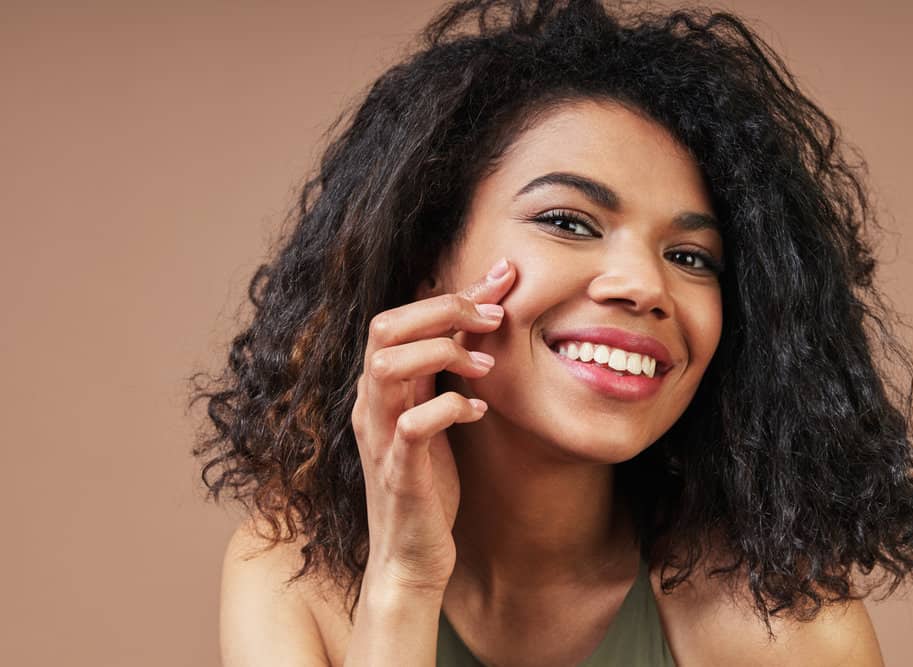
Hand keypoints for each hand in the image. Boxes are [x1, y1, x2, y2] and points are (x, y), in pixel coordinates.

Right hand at [351, 257, 515, 592]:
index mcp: (380, 388)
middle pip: (384, 328)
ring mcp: (379, 437)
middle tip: (494, 317)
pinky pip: (412, 426)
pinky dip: (450, 408)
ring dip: (443, 353)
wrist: (410, 556)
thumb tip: (477, 318)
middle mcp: (371, 405)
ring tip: (484, 367)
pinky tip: (478, 411)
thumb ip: (443, 372)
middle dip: (443, 309)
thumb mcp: (434, 415)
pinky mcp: (398, 473)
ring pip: (388, 366)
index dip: (452, 293)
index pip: (400, 317)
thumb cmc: (428, 482)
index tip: (501, 279)